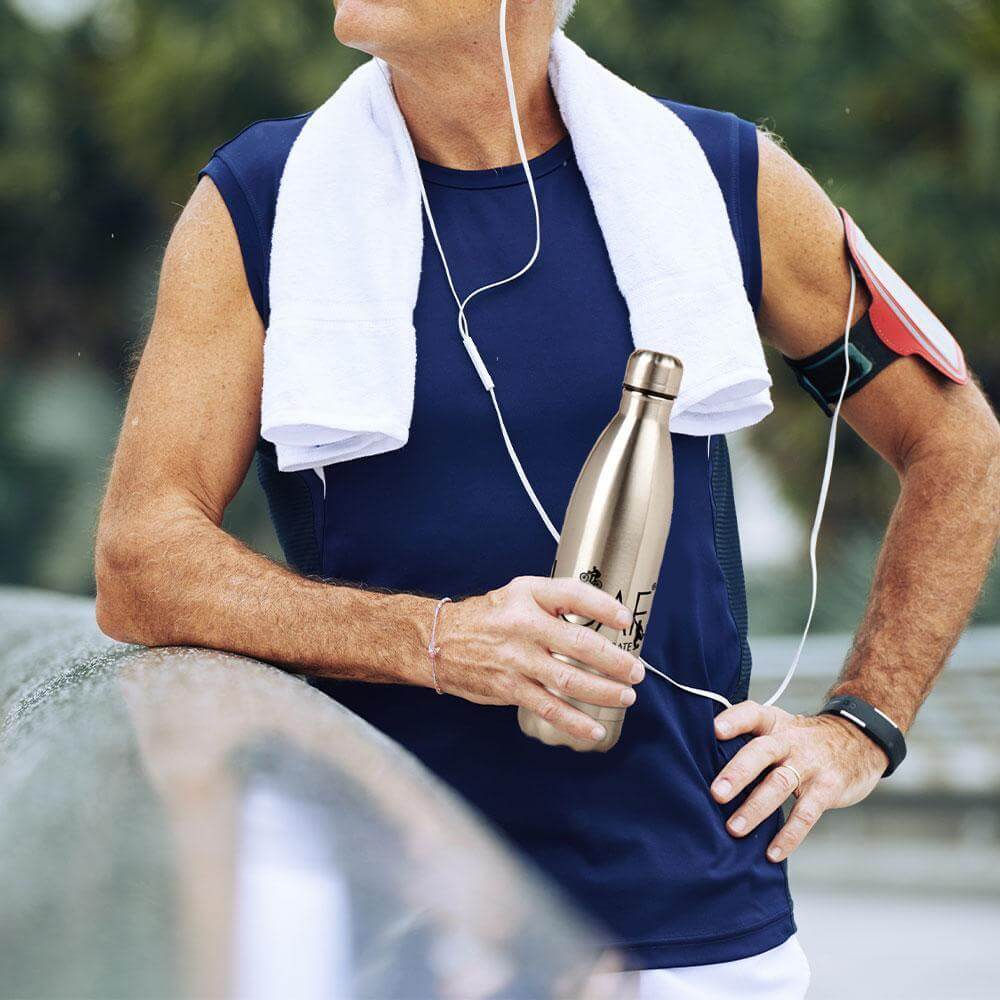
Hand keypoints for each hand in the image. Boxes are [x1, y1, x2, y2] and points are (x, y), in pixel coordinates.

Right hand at [430, 576, 644, 743]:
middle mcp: (524, 624)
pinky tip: (594, 729)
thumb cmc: (487, 618)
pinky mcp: (509, 687)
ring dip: (603, 692)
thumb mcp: (518, 594)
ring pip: (569, 679)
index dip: (604, 608)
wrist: (438, 641)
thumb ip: (554, 602)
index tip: (625, 622)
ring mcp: (516, 658)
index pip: (573, 595)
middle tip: (636, 672)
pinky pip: (549, 707)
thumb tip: (601, 618)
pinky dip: (575, 721)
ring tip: (625, 697)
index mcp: (529, 595)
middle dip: (614, 661)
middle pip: (579, 644)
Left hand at [710, 700, 888, 861]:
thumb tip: (702, 762)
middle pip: (761, 752)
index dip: (733, 720)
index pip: (751, 714)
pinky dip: (789, 835)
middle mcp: (789, 740)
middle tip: (715, 794)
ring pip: (780, 784)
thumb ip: (748, 739)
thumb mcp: (779, 726)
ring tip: (734, 828)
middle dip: (738, 773)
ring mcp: (809, 764)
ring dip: (756, 808)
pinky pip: (806, 814)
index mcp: (773, 722)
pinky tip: (772, 853)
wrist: (859, 739)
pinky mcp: (827, 788)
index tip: (713, 730)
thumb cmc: (803, 739)